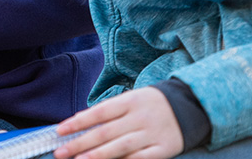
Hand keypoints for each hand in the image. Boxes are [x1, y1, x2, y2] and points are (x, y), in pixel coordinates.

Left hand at [53, 87, 183, 158]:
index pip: (99, 113)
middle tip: (61, 152)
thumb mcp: (132, 98)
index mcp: (130, 101)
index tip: (60, 130)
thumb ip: (109, 111)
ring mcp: (152, 134)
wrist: (191, 105)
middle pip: (106, 132)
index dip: (78, 122)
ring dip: (98, 155)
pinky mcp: (164, 149)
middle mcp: (140, 117)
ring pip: (121, 147)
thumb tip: (79, 121)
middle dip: (80, 143)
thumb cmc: (152, 103)